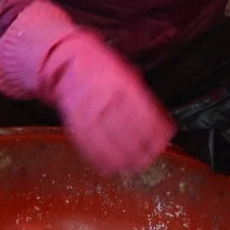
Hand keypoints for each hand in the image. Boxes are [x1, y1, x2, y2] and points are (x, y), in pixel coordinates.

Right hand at [35, 27, 174, 177]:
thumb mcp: (125, 71)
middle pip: (126, 130)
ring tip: (132, 168)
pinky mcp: (74, 121)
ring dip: (121, 159)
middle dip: (139, 149)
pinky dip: (98, 159)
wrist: (66, 62)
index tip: (162, 142)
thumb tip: (158, 119)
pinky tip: (108, 167)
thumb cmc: (99, 66)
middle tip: (149, 159)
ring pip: (107, 141)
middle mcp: (105, 97)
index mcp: (121, 83)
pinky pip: (87, 143)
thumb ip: (140, 94)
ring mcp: (88, 110)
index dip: (154, 131)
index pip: (143, 112)